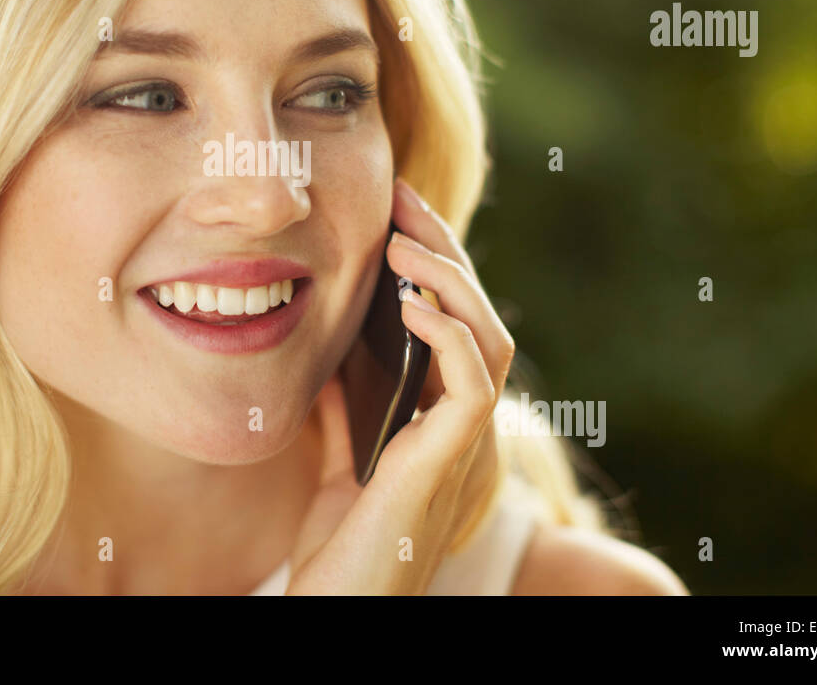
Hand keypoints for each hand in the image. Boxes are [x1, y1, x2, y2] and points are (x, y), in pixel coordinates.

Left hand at [285, 177, 514, 593]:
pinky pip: (473, 386)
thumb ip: (342, 408)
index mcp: (442, 424)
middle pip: (479, 319)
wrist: (339, 616)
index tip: (394, 214)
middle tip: (402, 200)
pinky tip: (410, 306)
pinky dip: (450, 336)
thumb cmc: (338, 553)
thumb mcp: (336, 461)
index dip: (432, 264)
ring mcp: (465, 449)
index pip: (455, 325)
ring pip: (492, 341)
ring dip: (450, 282)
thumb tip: (325, 346)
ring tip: (404, 243)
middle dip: (443, 252)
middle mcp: (466, 432)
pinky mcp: (449, 467)